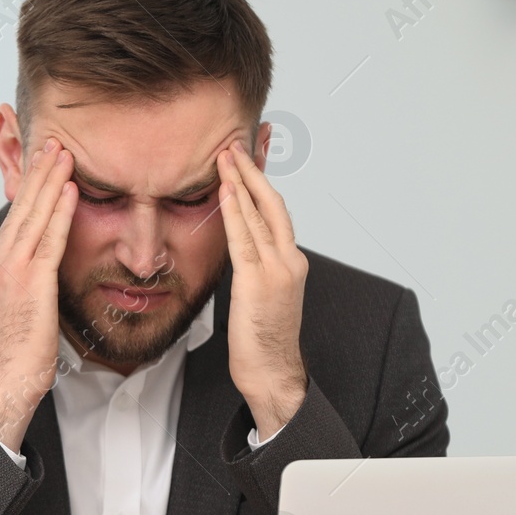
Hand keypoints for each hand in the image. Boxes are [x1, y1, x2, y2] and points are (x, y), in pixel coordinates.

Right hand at [0, 137, 77, 449]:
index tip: (41, 162)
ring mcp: (12, 270)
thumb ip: (31, 279)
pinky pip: (49, 239)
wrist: (11, 377)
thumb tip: (46, 265)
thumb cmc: (22, 351)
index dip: (29, 187)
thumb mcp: (24, 305)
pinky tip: (71, 190)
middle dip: (38, 173)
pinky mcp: (30, 282)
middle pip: (21, 208)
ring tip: (63, 153)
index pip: (15, 217)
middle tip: (52, 142)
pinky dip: (60, 212)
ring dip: (50, 181)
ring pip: (34, 216)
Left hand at [217, 137, 307, 440]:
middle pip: (272, 203)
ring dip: (240, 182)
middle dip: (253, 170)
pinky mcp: (259, 282)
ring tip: (225, 156)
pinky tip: (224, 191)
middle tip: (235, 143)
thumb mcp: (262, 296)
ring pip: (258, 215)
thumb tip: (240, 248)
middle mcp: (289, 260)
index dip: (263, 181)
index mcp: (291, 261)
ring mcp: (277, 270)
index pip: (277, 211)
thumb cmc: (263, 340)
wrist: (272, 371)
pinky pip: (244, 239)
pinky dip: (233, 212)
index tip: (251, 155)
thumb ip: (256, 267)